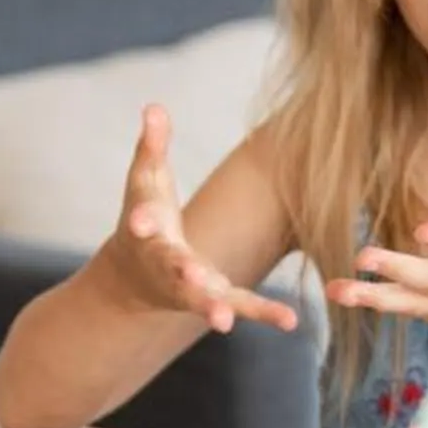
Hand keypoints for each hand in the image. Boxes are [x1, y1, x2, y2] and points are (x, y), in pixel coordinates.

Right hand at [109, 104, 298, 333]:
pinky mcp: (215, 298)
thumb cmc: (147, 217)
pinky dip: (264, 314)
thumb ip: (152, 146)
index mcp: (149, 231)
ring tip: (225, 321)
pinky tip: (291, 321)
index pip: (143, 223)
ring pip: (204, 299)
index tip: (141, 221)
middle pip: (174, 269)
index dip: (142, 219)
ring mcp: (191, 287)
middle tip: (193, 279)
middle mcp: (168, 264)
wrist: (136, 276)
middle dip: (182, 274)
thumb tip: (154, 106)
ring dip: (214, 308)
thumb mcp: (146, 181)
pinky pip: (242, 306)